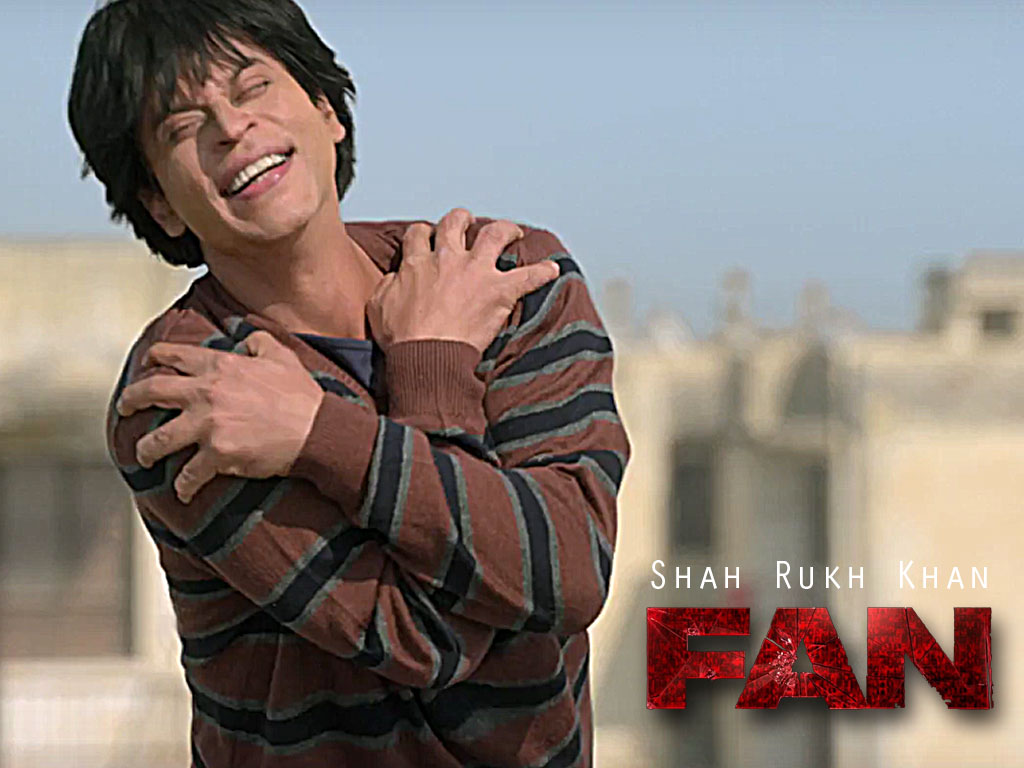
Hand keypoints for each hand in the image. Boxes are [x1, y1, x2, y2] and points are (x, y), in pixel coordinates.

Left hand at [116, 331, 323, 502]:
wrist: (316, 429)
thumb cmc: (301, 395)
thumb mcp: (282, 356)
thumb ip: (258, 341)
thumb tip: (245, 337)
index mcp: (219, 367)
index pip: (173, 356)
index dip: (154, 359)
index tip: (146, 365)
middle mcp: (206, 393)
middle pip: (151, 392)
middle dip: (131, 401)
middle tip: (124, 408)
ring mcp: (208, 426)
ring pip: (159, 440)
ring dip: (146, 450)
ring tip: (144, 455)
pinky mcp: (217, 455)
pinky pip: (189, 475)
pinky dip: (183, 486)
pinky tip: (183, 491)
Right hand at [366, 208, 560, 352]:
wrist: (427, 354)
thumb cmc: (404, 338)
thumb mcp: (379, 307)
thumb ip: (387, 286)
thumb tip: (394, 279)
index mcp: (417, 262)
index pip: (419, 234)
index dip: (423, 233)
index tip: (427, 237)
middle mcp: (448, 258)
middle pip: (455, 223)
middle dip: (462, 219)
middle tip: (467, 222)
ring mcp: (476, 271)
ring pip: (494, 234)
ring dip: (505, 229)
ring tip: (512, 231)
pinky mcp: (499, 290)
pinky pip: (529, 276)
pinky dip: (543, 272)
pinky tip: (553, 269)